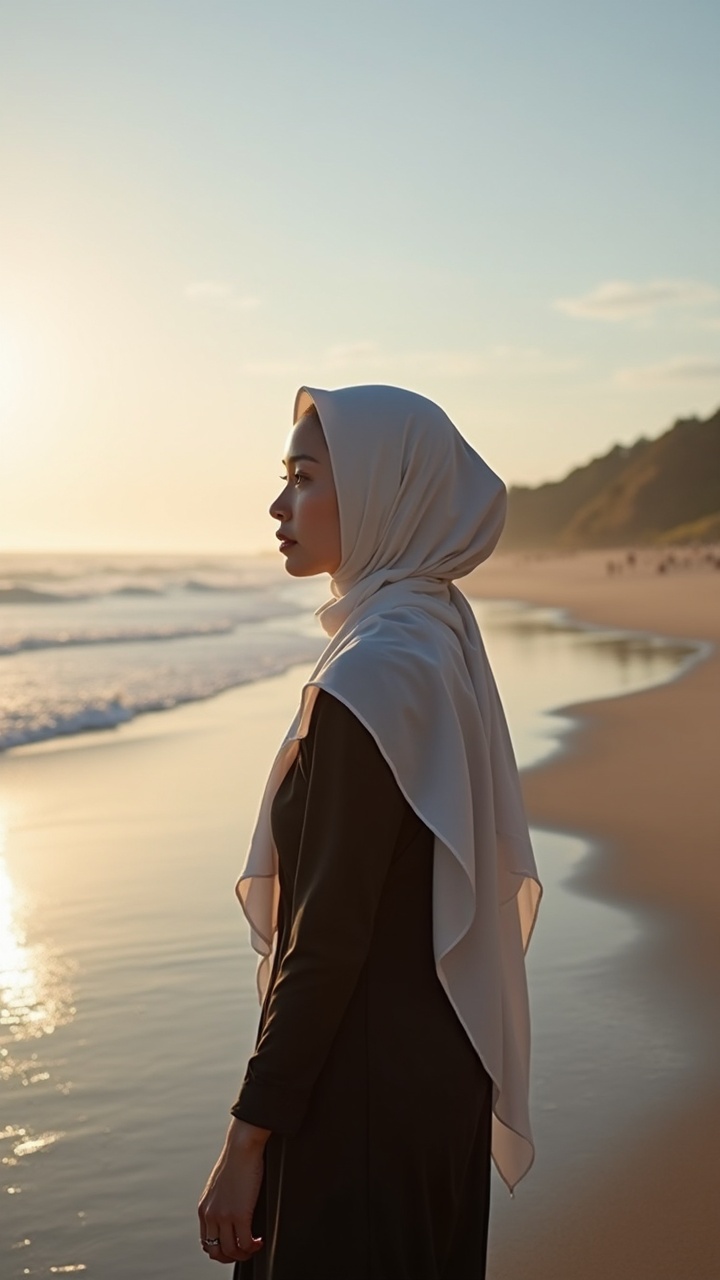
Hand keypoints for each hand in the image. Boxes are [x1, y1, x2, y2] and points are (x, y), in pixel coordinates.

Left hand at [198, 1118, 270, 1264]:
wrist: (241, 1148)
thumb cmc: (235, 1162)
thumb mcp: (218, 1187)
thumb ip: (218, 1203)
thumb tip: (227, 1215)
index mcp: (204, 1209)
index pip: (206, 1242)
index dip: (221, 1250)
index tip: (234, 1247)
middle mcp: (210, 1215)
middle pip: (216, 1252)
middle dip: (232, 1257)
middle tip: (245, 1252)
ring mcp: (224, 1215)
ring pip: (231, 1251)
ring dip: (244, 1254)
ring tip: (255, 1246)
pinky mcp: (240, 1214)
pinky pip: (245, 1242)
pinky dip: (254, 1246)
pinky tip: (261, 1240)